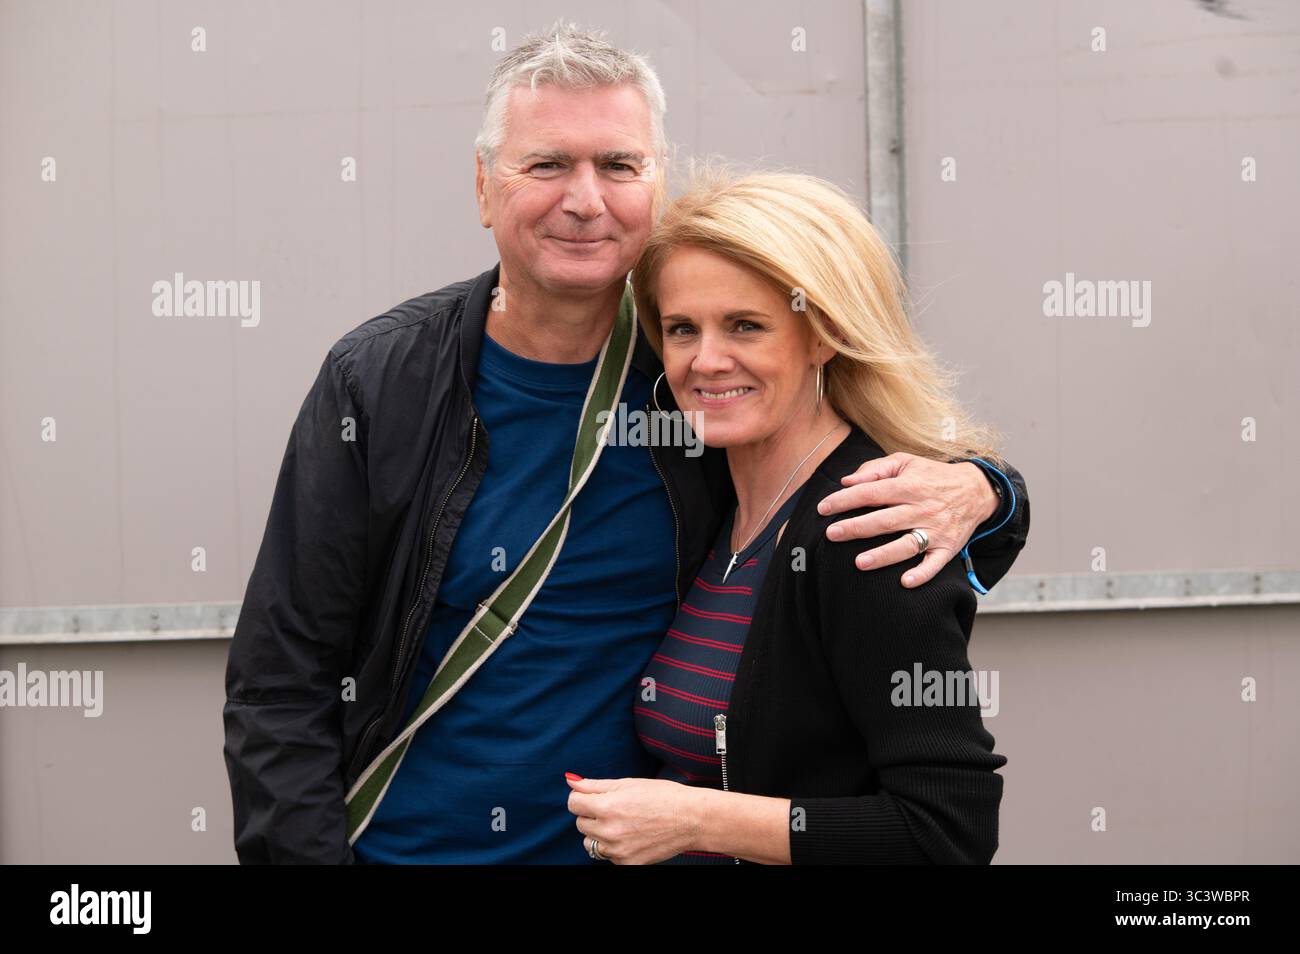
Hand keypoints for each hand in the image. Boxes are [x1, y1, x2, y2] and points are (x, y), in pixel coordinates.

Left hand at [565, 774, 702, 864]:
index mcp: (607, 807)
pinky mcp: (628, 864)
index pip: (573, 803)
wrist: (691, 819)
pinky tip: (631, 836)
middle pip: (580, 823)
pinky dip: (614, 847)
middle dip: (592, 815)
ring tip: (622, 824)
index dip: (582, 797)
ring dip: (600, 833)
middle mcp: (609, 831)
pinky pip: (607, 856)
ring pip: (591, 842)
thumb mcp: (627, 784)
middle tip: (615, 808)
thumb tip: (570, 779)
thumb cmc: (662, 796)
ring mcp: (618, 851)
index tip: (594, 797)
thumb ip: (594, 784)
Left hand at [816, 455, 997, 587]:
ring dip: (884, 555)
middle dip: (857, 528)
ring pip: (907, 544)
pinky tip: (905, 582)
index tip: (823, 508)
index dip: (846, 499)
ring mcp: (936, 529)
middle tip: (831, 534)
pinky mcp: (948, 547)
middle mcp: (922, 508)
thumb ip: (875, 469)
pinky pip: (935, 564)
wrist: (976, 490)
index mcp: (909, 485)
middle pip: (885, 520)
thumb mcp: (906, 462)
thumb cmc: (932, 476)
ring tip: (859, 563)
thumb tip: (846, 481)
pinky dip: (922, 573)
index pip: (872, 492)